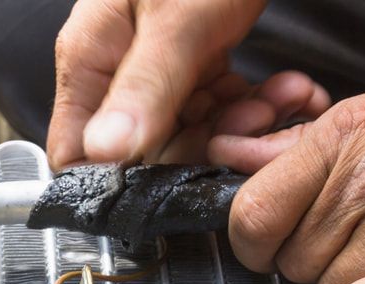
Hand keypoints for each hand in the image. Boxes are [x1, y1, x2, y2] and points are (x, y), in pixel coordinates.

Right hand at [47, 0, 329, 167]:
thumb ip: (144, 87)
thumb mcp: (177, 18)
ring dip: (240, 125)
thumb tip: (107, 154)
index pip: (77, 151)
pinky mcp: (197, 61)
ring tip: (280, 101)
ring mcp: (159, 67)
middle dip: (203, 146)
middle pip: (145, 149)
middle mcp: (119, 69)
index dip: (120, 180)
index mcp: (90, 57)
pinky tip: (286, 91)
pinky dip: (254, 105)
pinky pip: (219, 106)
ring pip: (191, 132)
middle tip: (249, 126)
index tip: (171, 185)